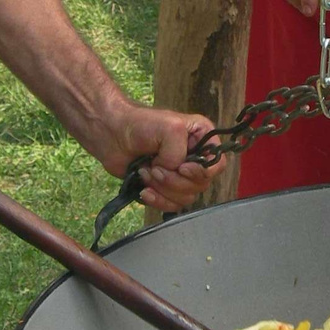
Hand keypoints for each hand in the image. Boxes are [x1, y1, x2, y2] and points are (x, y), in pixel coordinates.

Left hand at [98, 106, 226, 211]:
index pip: (217, 164)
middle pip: (201, 184)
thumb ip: (180, 151)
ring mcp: (180, 175)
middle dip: (175, 180)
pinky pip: (172, 205)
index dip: (202, 171)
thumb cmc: (141, 124)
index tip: (182, 167)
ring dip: (164, 188)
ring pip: (187, 197)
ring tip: (146, 173)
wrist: (112, 134)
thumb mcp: (170, 128)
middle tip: (155, 168)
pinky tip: (144, 190)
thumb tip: (175, 171)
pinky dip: (158, 200)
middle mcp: (195, 158)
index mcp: (202, 139)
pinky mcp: (165, 188)